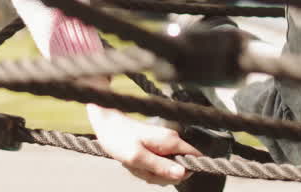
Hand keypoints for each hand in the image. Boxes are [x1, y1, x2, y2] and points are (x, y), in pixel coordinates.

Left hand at [86, 103, 201, 184]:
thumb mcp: (138, 157)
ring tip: (136, 164)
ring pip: (167, 168)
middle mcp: (171, 140)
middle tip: (142, 169)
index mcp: (170, 141)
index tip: (164, 174)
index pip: (194, 157)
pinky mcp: (157, 146)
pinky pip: (158, 163)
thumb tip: (182, 173)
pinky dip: (147, 167)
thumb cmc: (118, 138)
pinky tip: (136, 163)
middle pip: (179, 168)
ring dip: (151, 172)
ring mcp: (164, 143)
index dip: (184, 171)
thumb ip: (161, 166)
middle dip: (160, 175)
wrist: (106, 125)